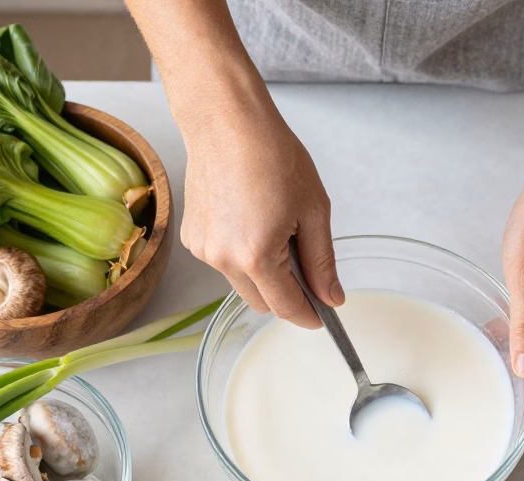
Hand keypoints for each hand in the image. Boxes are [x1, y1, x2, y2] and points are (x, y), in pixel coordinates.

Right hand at [178, 105, 341, 327]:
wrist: (226, 123)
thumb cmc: (272, 155)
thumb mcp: (313, 210)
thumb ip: (322, 261)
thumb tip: (331, 297)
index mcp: (256, 257)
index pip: (287, 306)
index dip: (309, 315)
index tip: (323, 315)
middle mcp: (223, 260)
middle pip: (262, 302)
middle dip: (287, 295)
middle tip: (307, 266)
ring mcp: (203, 251)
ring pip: (242, 283)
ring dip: (263, 274)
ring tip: (277, 227)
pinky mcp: (192, 238)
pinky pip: (224, 262)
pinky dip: (242, 255)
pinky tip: (252, 219)